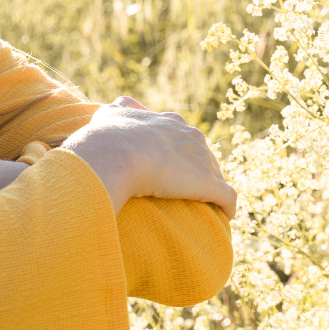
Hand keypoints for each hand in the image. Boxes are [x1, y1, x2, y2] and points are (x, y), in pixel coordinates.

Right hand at [60, 96, 236, 218]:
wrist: (115, 153)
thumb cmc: (103, 140)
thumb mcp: (105, 116)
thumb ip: (109, 112)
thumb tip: (101, 114)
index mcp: (164, 120)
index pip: (178, 131)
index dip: (173, 148)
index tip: (166, 164)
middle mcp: (187, 133)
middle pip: (199, 151)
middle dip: (195, 167)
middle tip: (183, 187)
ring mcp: (200, 158)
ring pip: (214, 173)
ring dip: (211, 188)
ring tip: (204, 206)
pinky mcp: (208, 183)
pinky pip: (227, 197)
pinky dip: (227, 207)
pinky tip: (223, 217)